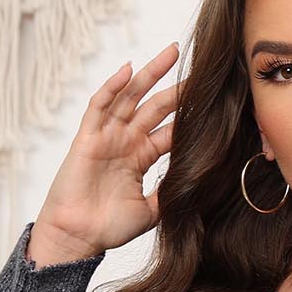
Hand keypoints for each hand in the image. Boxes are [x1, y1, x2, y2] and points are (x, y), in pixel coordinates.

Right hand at [28, 40, 184, 263]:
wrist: (79, 237)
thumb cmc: (109, 227)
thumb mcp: (151, 212)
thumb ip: (169, 194)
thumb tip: (197, 187)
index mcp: (140, 157)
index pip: (169, 130)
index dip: (188, 116)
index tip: (212, 103)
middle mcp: (125, 142)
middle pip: (155, 107)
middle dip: (176, 88)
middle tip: (200, 69)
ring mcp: (107, 136)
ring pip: (130, 97)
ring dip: (149, 74)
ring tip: (171, 53)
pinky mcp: (87, 137)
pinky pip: (99, 106)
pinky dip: (112, 87)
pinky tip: (127, 69)